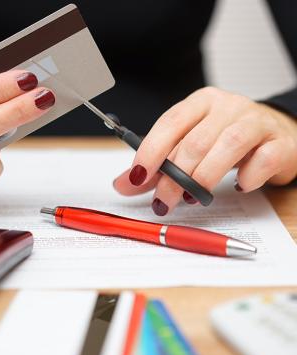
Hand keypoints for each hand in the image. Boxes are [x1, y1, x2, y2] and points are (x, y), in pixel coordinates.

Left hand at [113, 87, 296, 214]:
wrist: (276, 135)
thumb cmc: (223, 142)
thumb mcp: (187, 148)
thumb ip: (156, 167)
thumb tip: (122, 184)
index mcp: (200, 104)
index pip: (170, 123)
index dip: (151, 151)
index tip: (137, 178)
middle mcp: (227, 107)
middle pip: (194, 142)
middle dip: (174, 178)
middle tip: (163, 202)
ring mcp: (256, 122)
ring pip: (227, 146)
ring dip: (204, 178)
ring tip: (193, 198)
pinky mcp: (280, 143)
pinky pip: (263, 159)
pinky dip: (248, 177)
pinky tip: (239, 186)